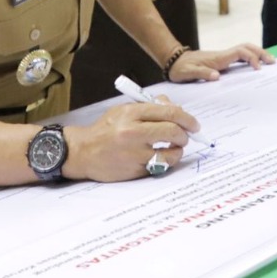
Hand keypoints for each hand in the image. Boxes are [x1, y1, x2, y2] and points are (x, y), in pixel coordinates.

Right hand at [62, 97, 200, 181]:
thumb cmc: (105, 129)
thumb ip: (148, 107)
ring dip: (178, 150)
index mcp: (131, 113)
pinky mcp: (135, 170)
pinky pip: (160, 166)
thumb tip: (174, 107)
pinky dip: (166, 161)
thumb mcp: (123, 110)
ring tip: (175, 147)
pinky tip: (163, 157)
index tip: (193, 124)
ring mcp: (134, 153)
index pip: (168, 112)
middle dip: (185, 134)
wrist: (83, 152)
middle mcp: (132, 132)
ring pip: (171, 152)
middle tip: (186, 136)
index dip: (186, 118)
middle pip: (172, 131)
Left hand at [168, 44, 274, 82]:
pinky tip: (256, 67)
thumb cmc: (180, 68)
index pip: (239, 52)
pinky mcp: (222, 60)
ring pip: (244, 50)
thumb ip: (201, 73)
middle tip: (273, 62)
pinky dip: (251, 58)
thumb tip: (217, 76)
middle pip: (246, 48)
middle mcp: (223, 55)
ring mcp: (223, 57)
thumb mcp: (187, 73)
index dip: (251, 58)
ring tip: (270, 63)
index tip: (258, 68)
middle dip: (260, 53)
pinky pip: (240, 57)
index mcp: (218, 59)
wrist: (174, 60)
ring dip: (258, 54)